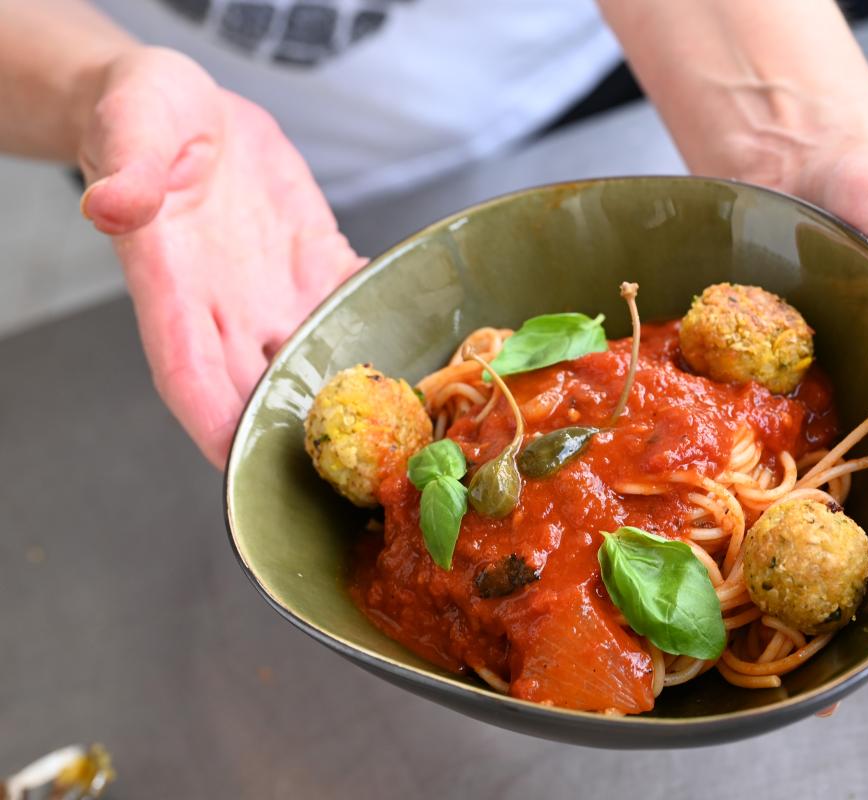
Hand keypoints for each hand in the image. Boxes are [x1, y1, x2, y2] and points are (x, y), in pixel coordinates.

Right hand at [78, 47, 363, 466]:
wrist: (187, 109)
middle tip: (346, 475)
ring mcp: (275, 292)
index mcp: (172, 286)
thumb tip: (112, 205)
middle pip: (259, 388)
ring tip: (403, 429)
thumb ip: (128, 171)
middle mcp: (227, 307)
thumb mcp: (129, 126)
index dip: (215, 424)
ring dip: (352, 394)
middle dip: (297, 434)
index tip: (244, 470)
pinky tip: (422, 347)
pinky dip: (382, 324)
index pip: (189, 373)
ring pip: (314, 358)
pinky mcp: (315, 264)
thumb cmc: (142, 119)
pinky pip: (352, 302)